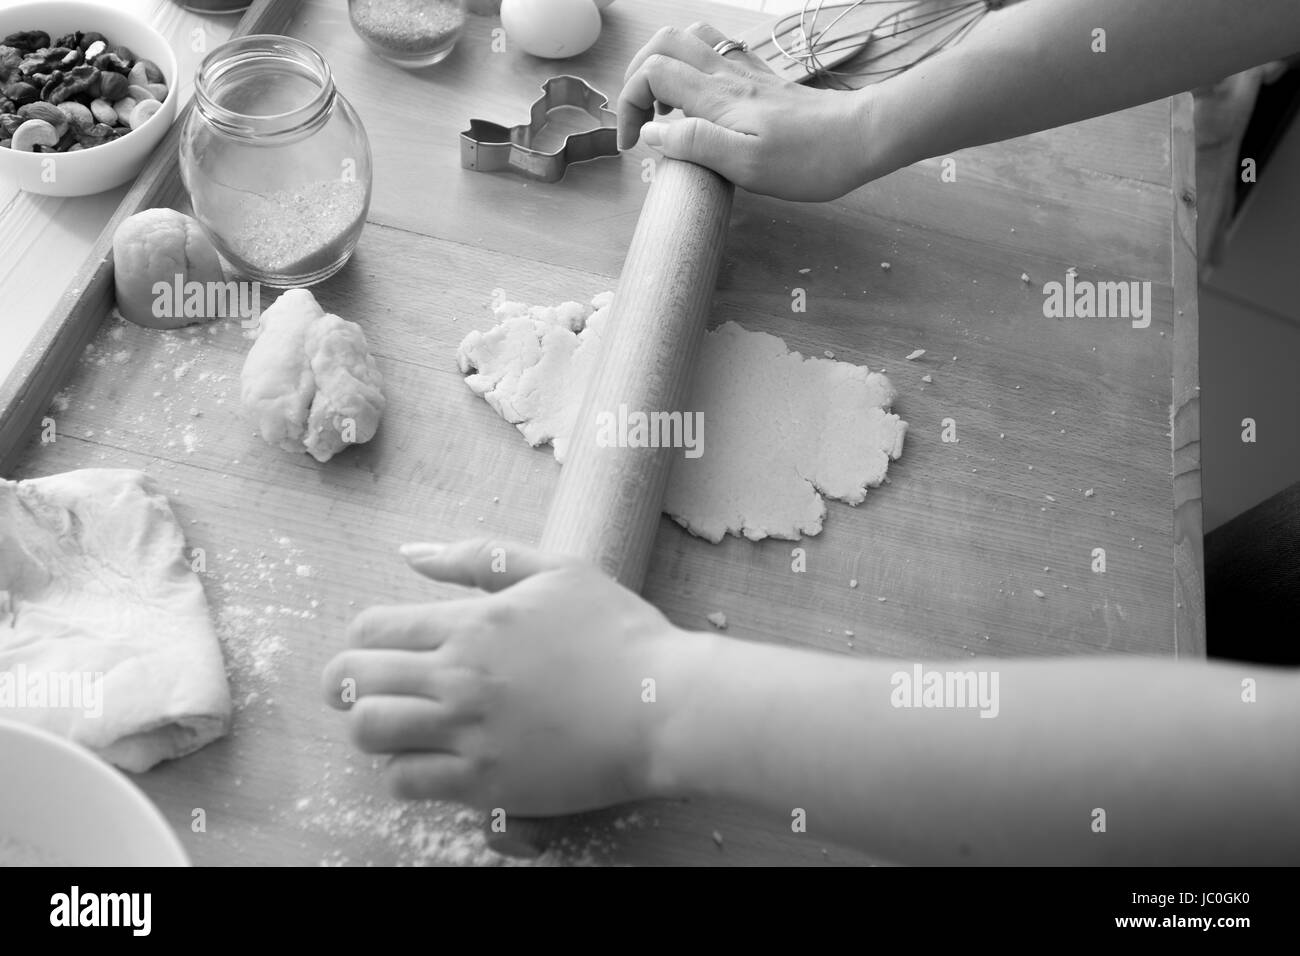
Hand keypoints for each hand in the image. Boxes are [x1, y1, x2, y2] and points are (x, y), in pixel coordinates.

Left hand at [321, 539, 706, 815]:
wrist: (664, 707)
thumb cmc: (619, 633)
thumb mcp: (557, 569)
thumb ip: (478, 557)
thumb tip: (412, 554)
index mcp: (472, 623)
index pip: (370, 629)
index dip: (363, 639)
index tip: (383, 649)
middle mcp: (458, 678)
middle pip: (351, 681)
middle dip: (349, 683)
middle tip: (374, 689)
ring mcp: (468, 734)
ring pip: (368, 733)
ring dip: (374, 729)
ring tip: (401, 726)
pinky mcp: (484, 783)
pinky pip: (404, 783)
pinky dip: (404, 772)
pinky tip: (432, 760)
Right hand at [618, 22, 887, 200]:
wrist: (863, 138)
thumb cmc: (809, 161)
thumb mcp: (746, 165)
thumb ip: (694, 144)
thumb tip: (650, 134)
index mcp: (717, 97)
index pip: (651, 74)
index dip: (628, 104)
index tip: (631, 146)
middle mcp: (728, 75)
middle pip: (663, 44)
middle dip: (637, 76)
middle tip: (641, 120)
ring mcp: (747, 72)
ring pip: (690, 39)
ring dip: (664, 65)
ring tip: (666, 109)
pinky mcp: (763, 79)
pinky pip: (718, 50)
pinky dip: (695, 65)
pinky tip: (703, 99)